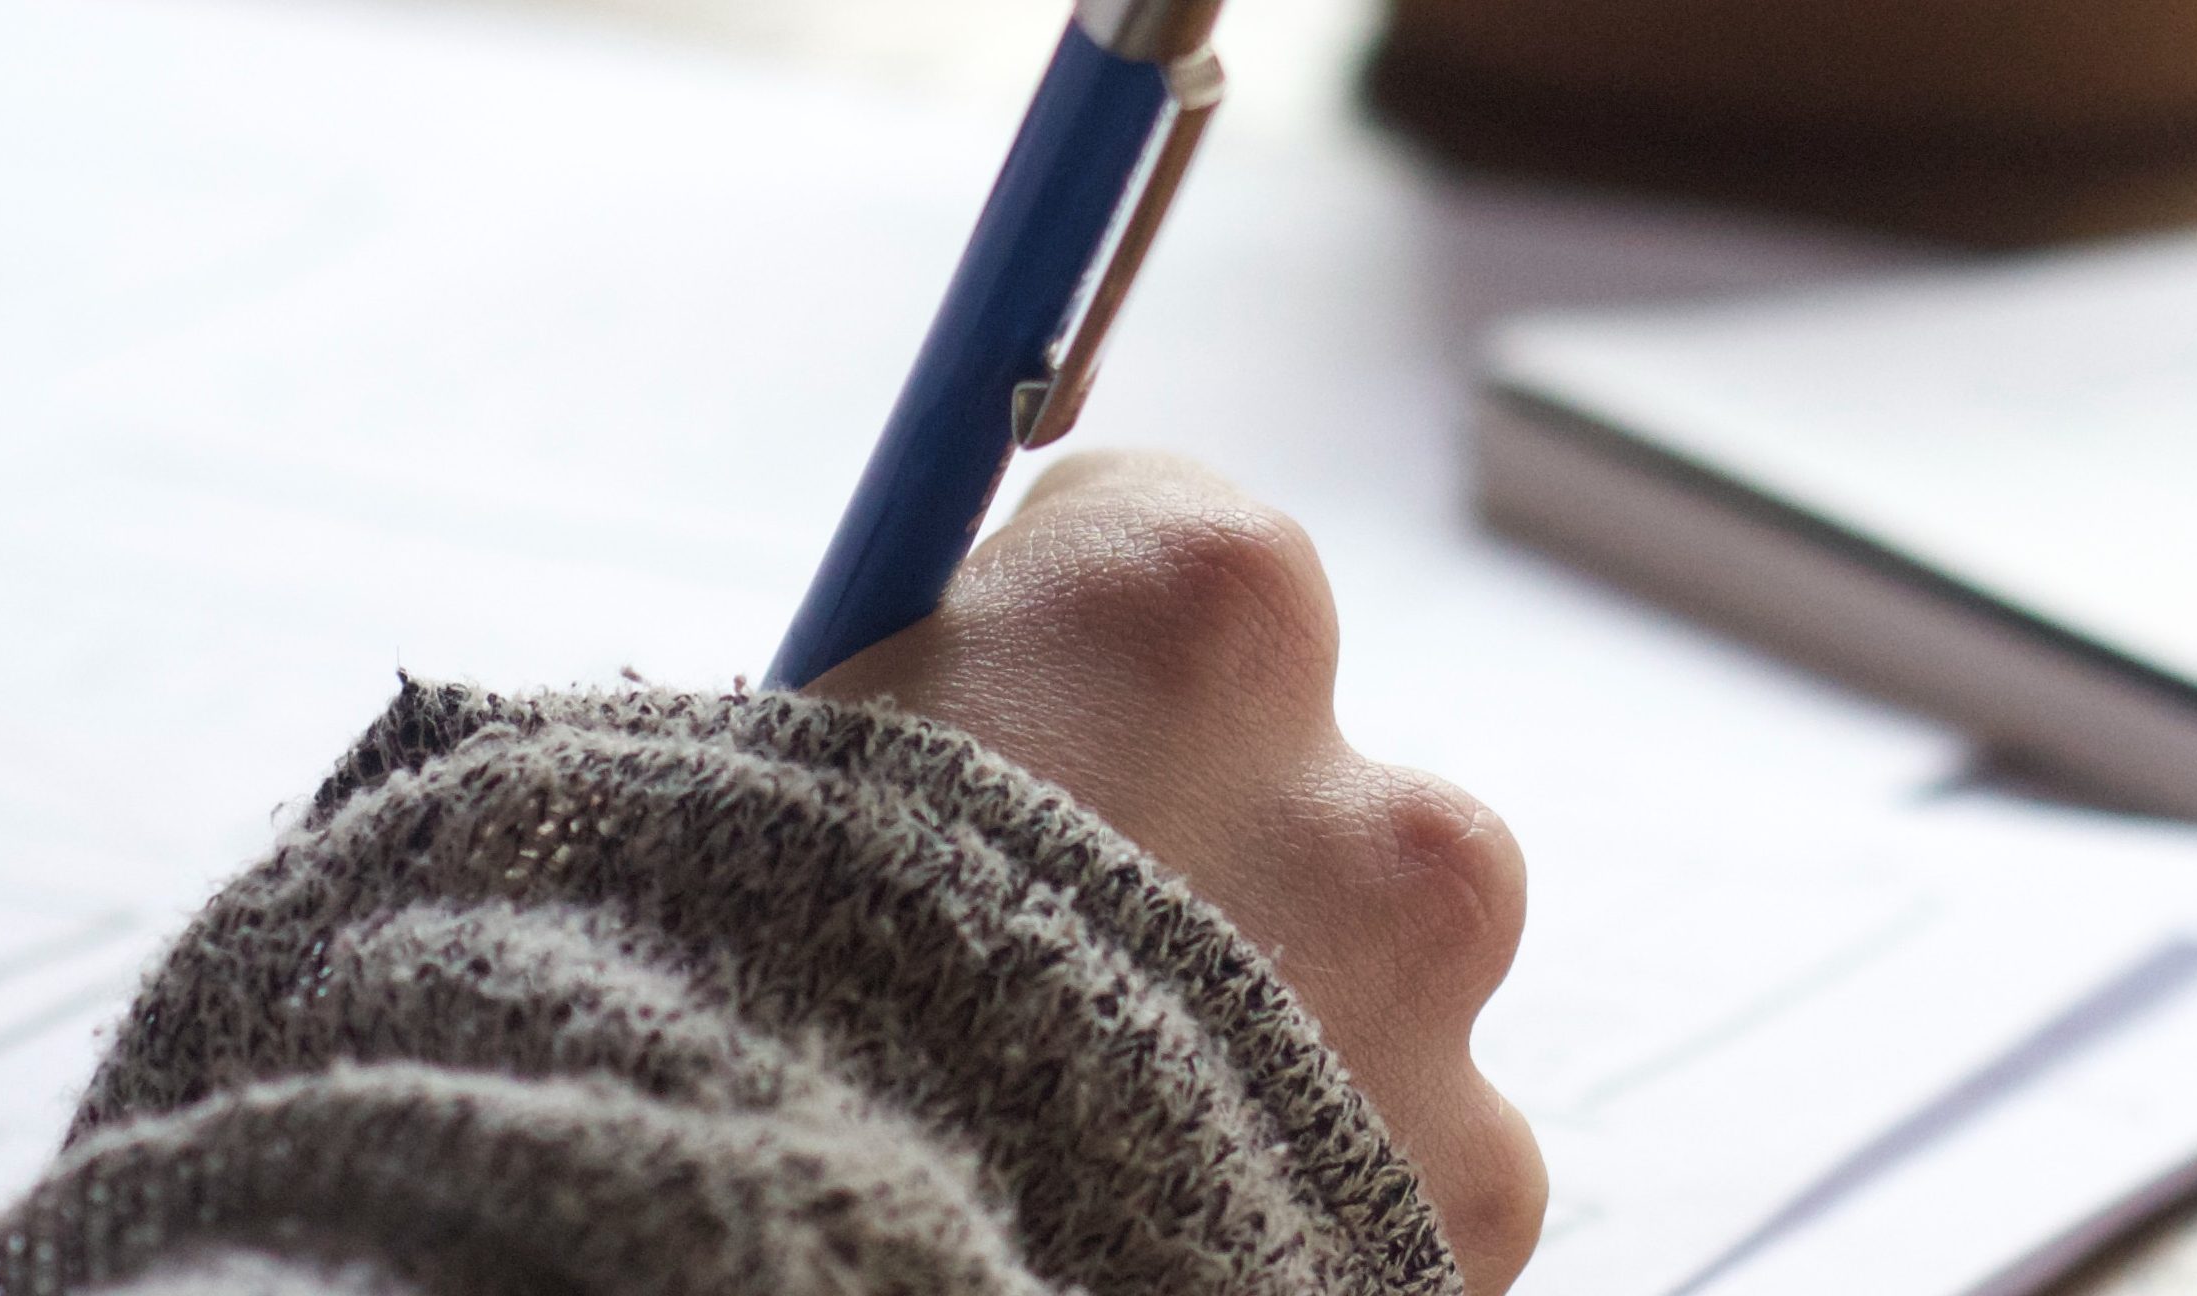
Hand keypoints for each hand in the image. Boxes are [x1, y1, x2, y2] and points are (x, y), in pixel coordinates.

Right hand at [808, 450, 1545, 1293]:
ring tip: (1096, 1138)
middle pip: (1306, 783)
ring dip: (1276, 1045)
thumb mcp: (754, 791)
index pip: (1174, 536)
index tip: (993, 728)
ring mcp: (1442, 1028)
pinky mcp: (1468, 1219)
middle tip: (1031, 978)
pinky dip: (1298, 1203)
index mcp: (1189, 612)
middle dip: (1198, 864)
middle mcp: (1370, 799)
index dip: (1063, 647)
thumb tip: (907, 722)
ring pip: (1380, 995)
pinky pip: (1400, 1182)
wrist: (814, 1290)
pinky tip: (1157, 1234)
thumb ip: (902, 721)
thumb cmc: (728, 1028)